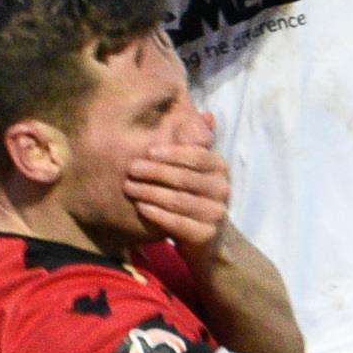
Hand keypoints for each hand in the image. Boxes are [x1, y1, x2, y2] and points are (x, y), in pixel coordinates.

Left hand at [124, 110, 229, 259]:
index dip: (172, 153)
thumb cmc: (191, 195)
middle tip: (130, 169)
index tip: (147, 152)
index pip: (197, 156)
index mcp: (219, 167)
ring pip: (179, 200)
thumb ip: (195, 142)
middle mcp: (222, 189)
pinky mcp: (206, 234)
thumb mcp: (192, 168)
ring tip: (129, 188)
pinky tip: (141, 208)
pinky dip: (158, 214)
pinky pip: (178, 223)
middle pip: (184, 178)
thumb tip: (206, 114)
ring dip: (151, 193)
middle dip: (155, 172)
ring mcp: (216, 213)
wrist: (203, 239)